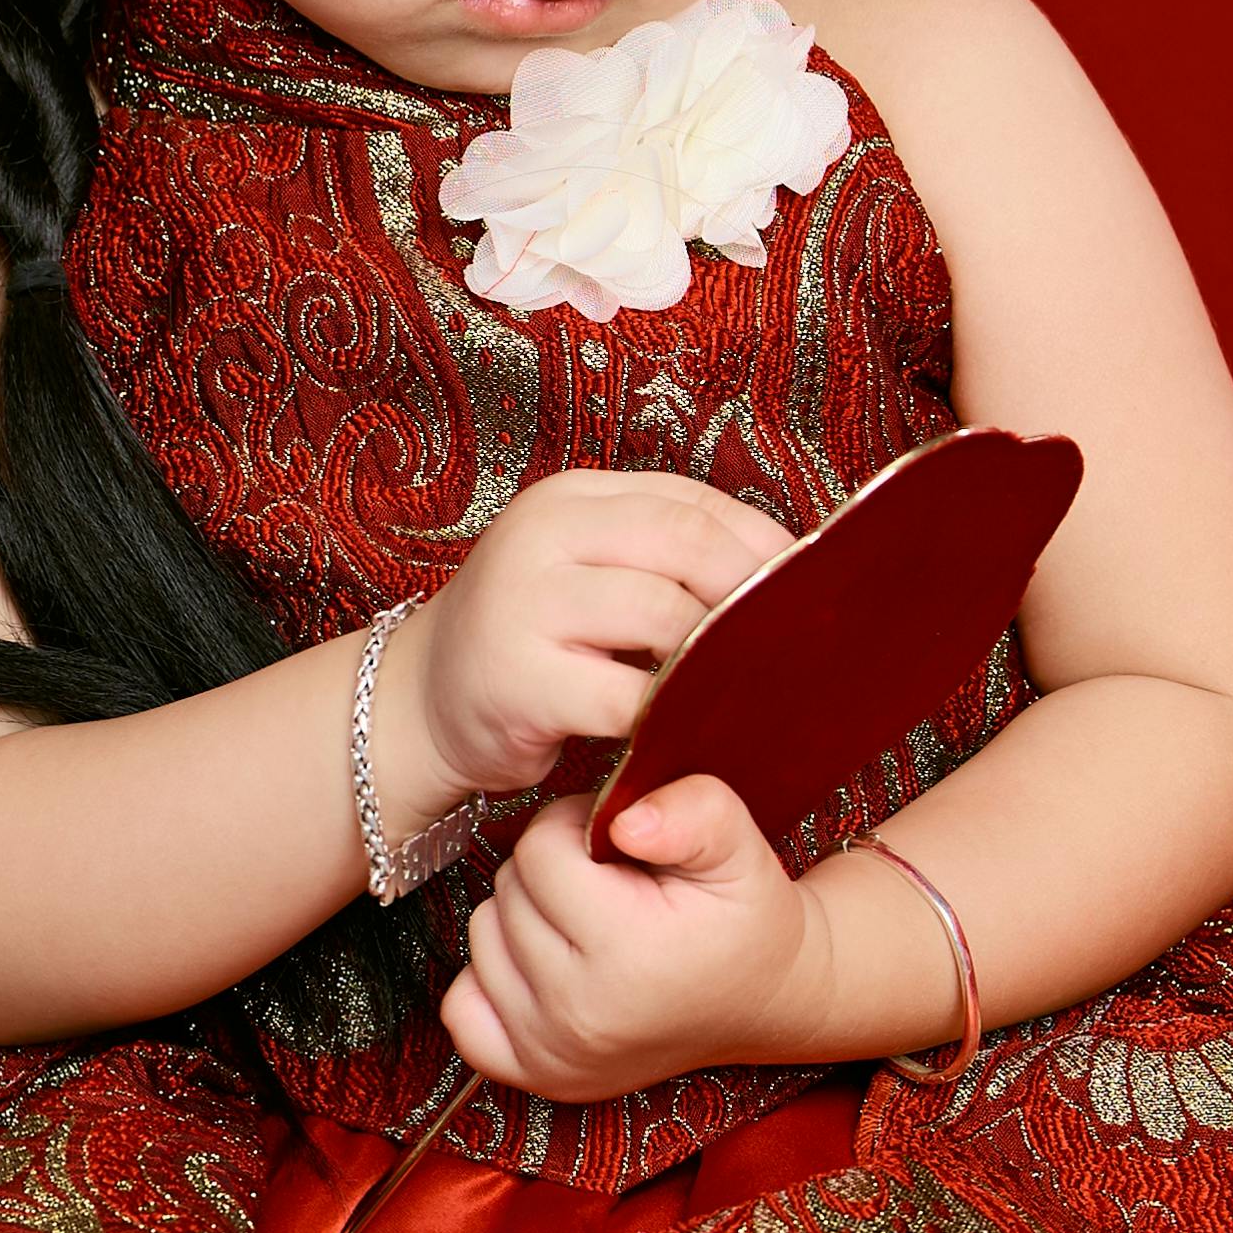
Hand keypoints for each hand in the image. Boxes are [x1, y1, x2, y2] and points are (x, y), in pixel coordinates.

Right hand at [396, 470, 793, 804]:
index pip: (692, 504)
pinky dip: (671, 718)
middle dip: (753, 595)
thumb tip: (786, 580)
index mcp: (574, 498)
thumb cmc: (531, 644)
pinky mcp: (519, 681)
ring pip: (664, 617)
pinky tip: (695, 734)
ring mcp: (526, 603)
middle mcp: (546, 535)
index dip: (762, 545)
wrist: (421, 702)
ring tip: (757, 690)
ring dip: (720, 659)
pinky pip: (624, 698)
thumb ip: (664, 564)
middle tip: (799, 644)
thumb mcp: (589, 575)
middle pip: (686, 546)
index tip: (810, 589)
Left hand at [439, 779, 823, 1103]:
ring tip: (588, 924)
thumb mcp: (740, 848)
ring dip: (524, 918)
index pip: (540, 851)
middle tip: (611, 885)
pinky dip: (493, 977)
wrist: (763, 1000)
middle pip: (508, 892)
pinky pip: (462, 1009)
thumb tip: (625, 820)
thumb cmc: (746, 918)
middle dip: (552, 871)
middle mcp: (582, 1015)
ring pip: (482, 936)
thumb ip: (694, 811)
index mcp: (629, 953)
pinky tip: (547, 966)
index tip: (616, 843)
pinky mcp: (539, 1077)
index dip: (576, 827)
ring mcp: (554, 1054)